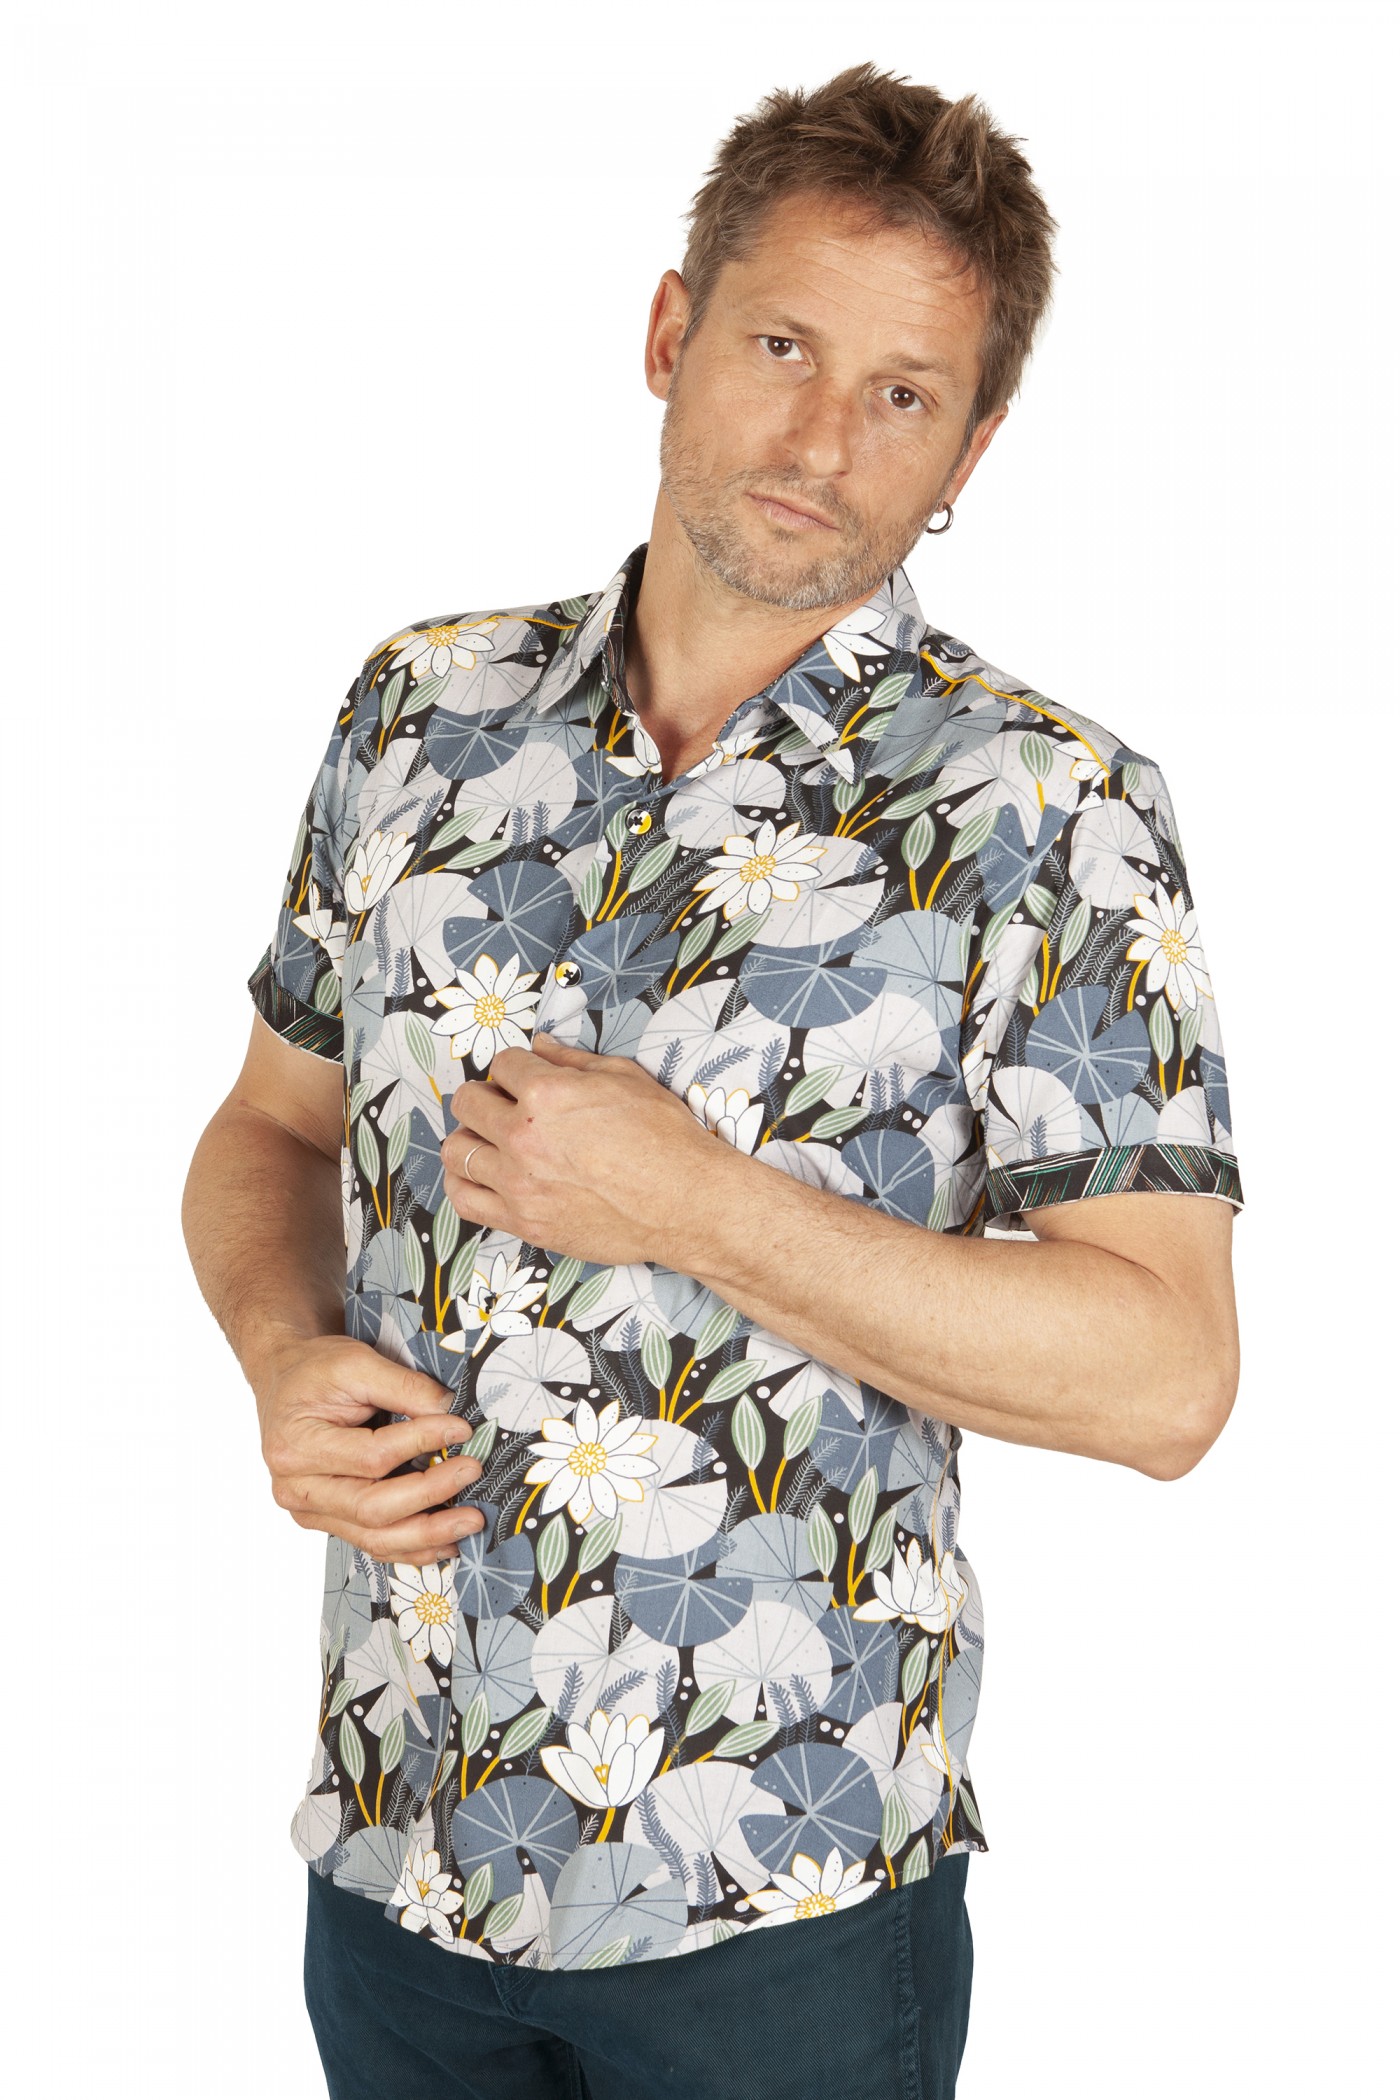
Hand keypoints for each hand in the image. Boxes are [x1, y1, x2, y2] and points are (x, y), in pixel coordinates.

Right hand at [253, 1332, 485, 1566]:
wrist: (286, 1382)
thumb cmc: (315, 1372)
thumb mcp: (355, 1363)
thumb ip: (403, 1387)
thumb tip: (451, 1412)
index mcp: (297, 1446)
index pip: (371, 1456)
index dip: (421, 1443)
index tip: (461, 1428)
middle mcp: (297, 1488)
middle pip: (372, 1508)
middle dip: (430, 1495)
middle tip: (472, 1472)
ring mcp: (311, 1512)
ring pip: (374, 1537)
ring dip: (428, 1534)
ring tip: (469, 1521)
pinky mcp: (329, 1521)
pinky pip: (373, 1543)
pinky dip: (412, 1548)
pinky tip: (445, 1543)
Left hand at [440, 1030, 718, 1265]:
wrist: (685, 1202)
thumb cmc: (665, 1139)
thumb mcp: (626, 1079)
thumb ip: (574, 1061)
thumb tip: (541, 1047)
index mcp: (547, 1094)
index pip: (502, 1065)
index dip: (516, 1069)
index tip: (526, 1080)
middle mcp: (523, 1136)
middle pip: (467, 1103)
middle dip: (485, 1097)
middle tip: (506, 1107)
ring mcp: (519, 1183)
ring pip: (457, 1151)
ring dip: (470, 1138)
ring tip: (492, 1141)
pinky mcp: (524, 1221)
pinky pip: (465, 1200)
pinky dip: (465, 1183)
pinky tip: (482, 1175)